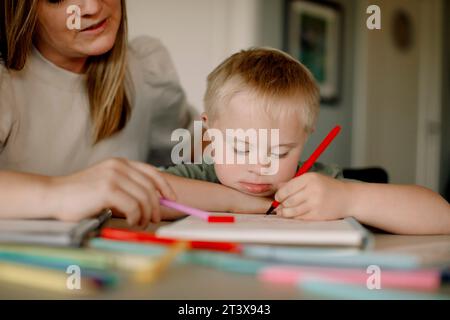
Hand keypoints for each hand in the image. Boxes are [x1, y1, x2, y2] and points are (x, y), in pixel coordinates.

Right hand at [49, 158, 175, 225]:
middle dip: (156, 206)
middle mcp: (119, 166)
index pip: (152, 172)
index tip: (172, 199)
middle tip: (153, 220)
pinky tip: (131, 222)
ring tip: (140, 223)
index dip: (165, 186)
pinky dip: (136, 217)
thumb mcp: (107, 183)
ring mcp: (114, 176)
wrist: (54, 195)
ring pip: (144, 198)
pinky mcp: (108, 189)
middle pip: (150, 188)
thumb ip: (127, 186)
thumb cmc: (80, 194)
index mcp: (121, 163)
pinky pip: (133, 206)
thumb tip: (152, 200)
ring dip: (146, 215)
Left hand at [274, 173, 349, 220]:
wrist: (348, 198)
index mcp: (310, 178)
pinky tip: (293, 215)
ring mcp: (316, 204)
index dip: (279, 195)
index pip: (287, 188)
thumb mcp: (312, 179)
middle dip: (280, 204)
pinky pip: (300, 218)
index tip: (278, 197)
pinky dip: (294, 217)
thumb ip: (294, 183)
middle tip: (279, 205)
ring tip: (282, 212)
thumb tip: (276, 188)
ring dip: (284, 212)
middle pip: (288, 200)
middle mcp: (313, 190)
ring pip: (292, 211)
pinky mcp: (318, 215)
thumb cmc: (327, 187)